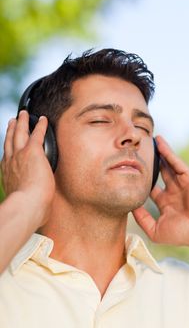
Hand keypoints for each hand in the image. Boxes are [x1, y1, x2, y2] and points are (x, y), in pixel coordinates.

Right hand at [1, 110, 54, 226]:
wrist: (27, 205)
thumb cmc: (28, 210)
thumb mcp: (24, 204)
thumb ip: (31, 203)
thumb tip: (43, 214)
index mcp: (8, 174)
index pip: (7, 157)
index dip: (9, 148)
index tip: (10, 144)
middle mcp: (11, 162)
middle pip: (10, 141)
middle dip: (11, 130)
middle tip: (12, 121)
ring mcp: (20, 155)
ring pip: (20, 133)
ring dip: (22, 122)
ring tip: (23, 114)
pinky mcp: (33, 152)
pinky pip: (36, 134)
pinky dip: (39, 125)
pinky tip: (42, 119)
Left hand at [133, 135, 188, 248]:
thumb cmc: (181, 234)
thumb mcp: (155, 229)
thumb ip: (141, 218)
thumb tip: (129, 207)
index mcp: (166, 202)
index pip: (152, 188)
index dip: (143, 180)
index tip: (131, 171)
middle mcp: (173, 191)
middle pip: (160, 172)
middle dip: (152, 163)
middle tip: (139, 152)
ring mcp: (181, 183)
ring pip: (168, 164)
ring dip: (160, 152)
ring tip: (150, 140)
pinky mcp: (188, 176)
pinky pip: (175, 161)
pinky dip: (167, 151)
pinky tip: (159, 142)